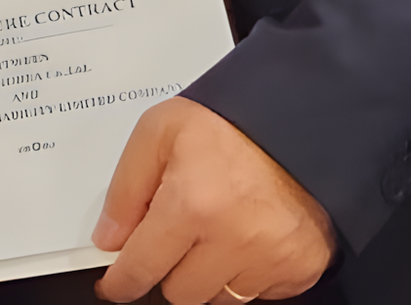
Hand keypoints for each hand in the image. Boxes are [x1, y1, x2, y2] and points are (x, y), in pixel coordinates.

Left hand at [94, 97, 334, 302]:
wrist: (295, 123)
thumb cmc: (228, 124)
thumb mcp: (158, 132)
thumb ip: (126, 188)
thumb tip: (109, 239)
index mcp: (193, 204)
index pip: (143, 268)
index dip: (122, 281)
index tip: (116, 286)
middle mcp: (234, 240)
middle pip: (180, 293)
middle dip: (169, 268)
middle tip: (177, 233)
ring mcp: (273, 259)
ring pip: (218, 298)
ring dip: (207, 274)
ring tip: (216, 228)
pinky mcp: (301, 268)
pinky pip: (257, 295)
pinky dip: (245, 274)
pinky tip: (246, 236)